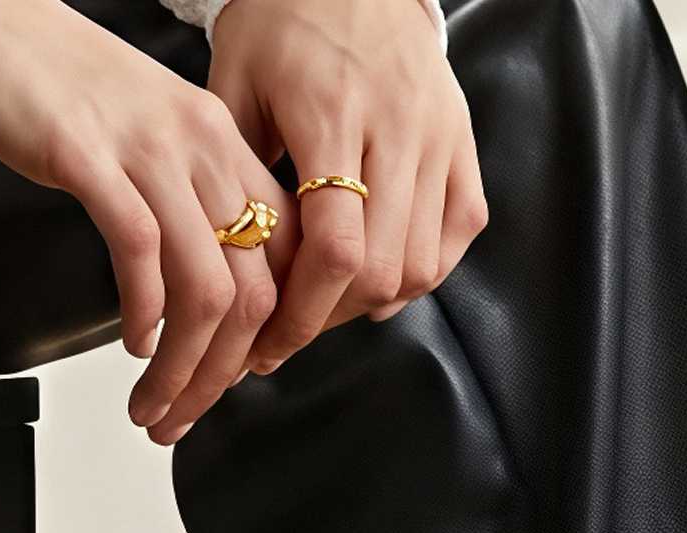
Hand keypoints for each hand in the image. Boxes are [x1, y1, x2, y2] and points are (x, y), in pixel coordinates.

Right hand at [0, 0, 294, 441]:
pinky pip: (141, 252)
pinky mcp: (88, 157)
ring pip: (204, 286)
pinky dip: (143, 315)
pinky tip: (132, 344)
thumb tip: (199, 285)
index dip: (273, 332)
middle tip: (187, 414)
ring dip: (183, 367)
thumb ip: (184, 197)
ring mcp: (145, 149)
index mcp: (219, 138)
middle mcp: (197, 142)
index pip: (285, 252)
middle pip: (253, 286)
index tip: (240, 375)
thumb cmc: (53, 86)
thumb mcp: (145, 136)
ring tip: (153, 402)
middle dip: (223, 374)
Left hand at [207, 0, 486, 375]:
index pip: (334, 247)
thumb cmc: (281, 21)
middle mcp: (396, 125)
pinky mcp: (462, 138)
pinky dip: (424, 270)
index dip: (302, 314)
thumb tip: (224, 271)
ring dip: (372, 301)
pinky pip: (459, 231)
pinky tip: (381, 276)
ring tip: (327, 306)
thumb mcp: (234, 84)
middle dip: (329, 318)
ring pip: (422, 262)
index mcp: (331, 112)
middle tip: (288, 333)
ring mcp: (437, 133)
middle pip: (380, 267)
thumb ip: (235, 174)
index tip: (266, 346)